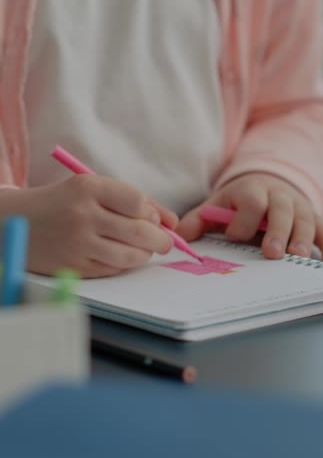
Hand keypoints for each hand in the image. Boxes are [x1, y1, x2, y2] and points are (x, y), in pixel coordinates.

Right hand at [0, 176, 176, 276]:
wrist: (15, 222)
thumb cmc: (62, 203)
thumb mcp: (92, 189)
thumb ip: (133, 200)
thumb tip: (172, 222)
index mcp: (88, 188)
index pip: (138, 202)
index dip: (153, 214)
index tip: (154, 219)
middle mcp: (83, 215)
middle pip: (140, 232)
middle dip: (161, 240)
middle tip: (164, 242)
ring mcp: (78, 244)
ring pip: (130, 255)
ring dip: (144, 255)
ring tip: (142, 249)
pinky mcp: (74, 267)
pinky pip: (114, 269)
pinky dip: (124, 264)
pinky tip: (120, 256)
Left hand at [177, 173, 322, 263]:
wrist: (265, 184)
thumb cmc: (237, 203)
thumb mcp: (216, 206)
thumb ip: (198, 221)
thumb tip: (180, 238)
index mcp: (251, 191)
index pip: (251, 202)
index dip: (243, 219)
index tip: (235, 235)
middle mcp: (278, 197)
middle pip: (281, 210)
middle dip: (277, 231)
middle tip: (272, 253)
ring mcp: (298, 207)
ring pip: (305, 220)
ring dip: (304, 239)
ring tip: (300, 258)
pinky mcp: (313, 218)